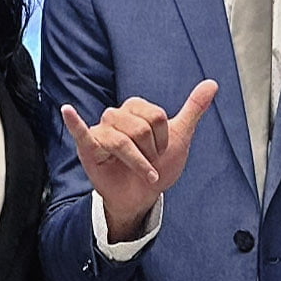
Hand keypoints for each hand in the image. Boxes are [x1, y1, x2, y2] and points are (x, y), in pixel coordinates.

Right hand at [60, 80, 219, 242]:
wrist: (142, 196)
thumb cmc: (157, 165)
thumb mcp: (179, 136)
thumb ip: (193, 109)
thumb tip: (212, 83)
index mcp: (136, 108)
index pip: (157, 117)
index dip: (164, 140)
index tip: (160, 151)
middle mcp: (116, 115)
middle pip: (141, 128)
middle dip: (151, 153)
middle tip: (148, 164)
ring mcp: (101, 131)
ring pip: (123, 141)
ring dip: (137, 163)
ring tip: (140, 171)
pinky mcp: (89, 148)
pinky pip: (81, 133)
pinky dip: (74, 122)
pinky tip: (68, 111)